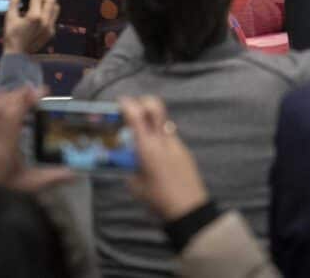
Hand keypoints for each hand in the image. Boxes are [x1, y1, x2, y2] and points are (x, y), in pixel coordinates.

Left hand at [0, 86, 73, 190]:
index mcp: (3, 147)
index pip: (12, 114)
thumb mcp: (31, 185)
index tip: (44, 91)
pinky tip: (10, 103)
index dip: (27, 99)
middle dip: (21, 94)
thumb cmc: (4, 192)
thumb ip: (54, 177)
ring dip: (10, 96)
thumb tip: (77, 173)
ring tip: (28, 95)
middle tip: (41, 92)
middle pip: (2, 105)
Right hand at [2, 0, 58, 54]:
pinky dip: (49, 11)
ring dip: (49, 1)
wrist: (18, 54)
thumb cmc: (11, 36)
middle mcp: (45, 21)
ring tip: (41, 0)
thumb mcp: (10, 17)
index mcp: (34, 17)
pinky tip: (41, 11)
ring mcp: (49, 27)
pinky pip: (53, 17)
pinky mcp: (51, 32)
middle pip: (51, 0)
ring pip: (55, 8)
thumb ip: (15, 2)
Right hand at [121, 96, 208, 221]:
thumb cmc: (158, 200)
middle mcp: (163, 140)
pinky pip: (169, 136)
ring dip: (152, 121)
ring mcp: (176, 144)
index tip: (121, 101)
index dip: (128, 104)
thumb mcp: (135, 186)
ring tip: (141, 135)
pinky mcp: (184, 151)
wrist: (188, 209)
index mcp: (148, 148)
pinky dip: (160, 137)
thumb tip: (126, 161)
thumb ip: (129, 169)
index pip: (137, 116)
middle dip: (144, 101)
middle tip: (133, 108)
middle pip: (156, 107)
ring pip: (163, 121)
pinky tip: (154, 153)